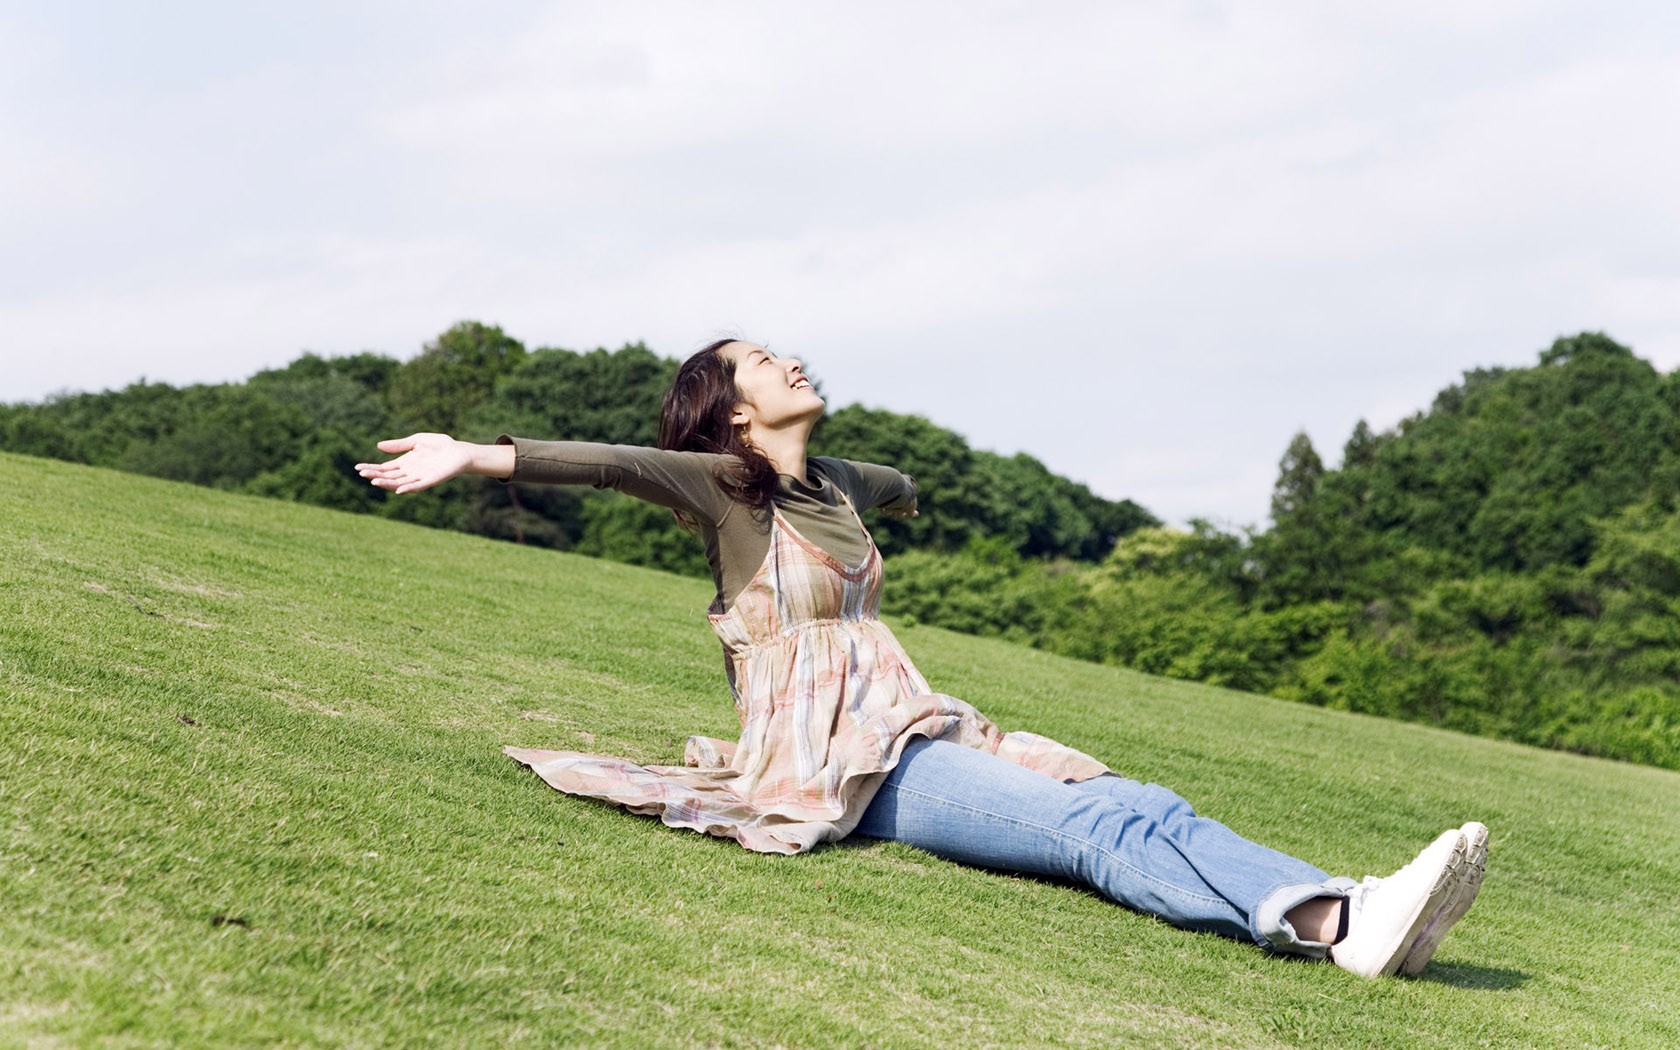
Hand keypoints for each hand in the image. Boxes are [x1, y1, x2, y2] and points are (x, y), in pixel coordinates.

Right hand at [355, 433, 475, 493]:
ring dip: (387, 483)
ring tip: (374, 481)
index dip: (371, 468)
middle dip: (375, 475)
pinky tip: (398, 490)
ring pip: (399, 483)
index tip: (357, 468)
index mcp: (405, 462)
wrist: (459, 451)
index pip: (384, 468)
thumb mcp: (416, 440)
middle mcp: (409, 472)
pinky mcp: (430, 480)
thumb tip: (378, 446)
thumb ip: (399, 445)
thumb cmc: (440, 445)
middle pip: (388, 476)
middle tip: (362, 474)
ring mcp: (419, 477)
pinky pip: (417, 486)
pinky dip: (407, 488)